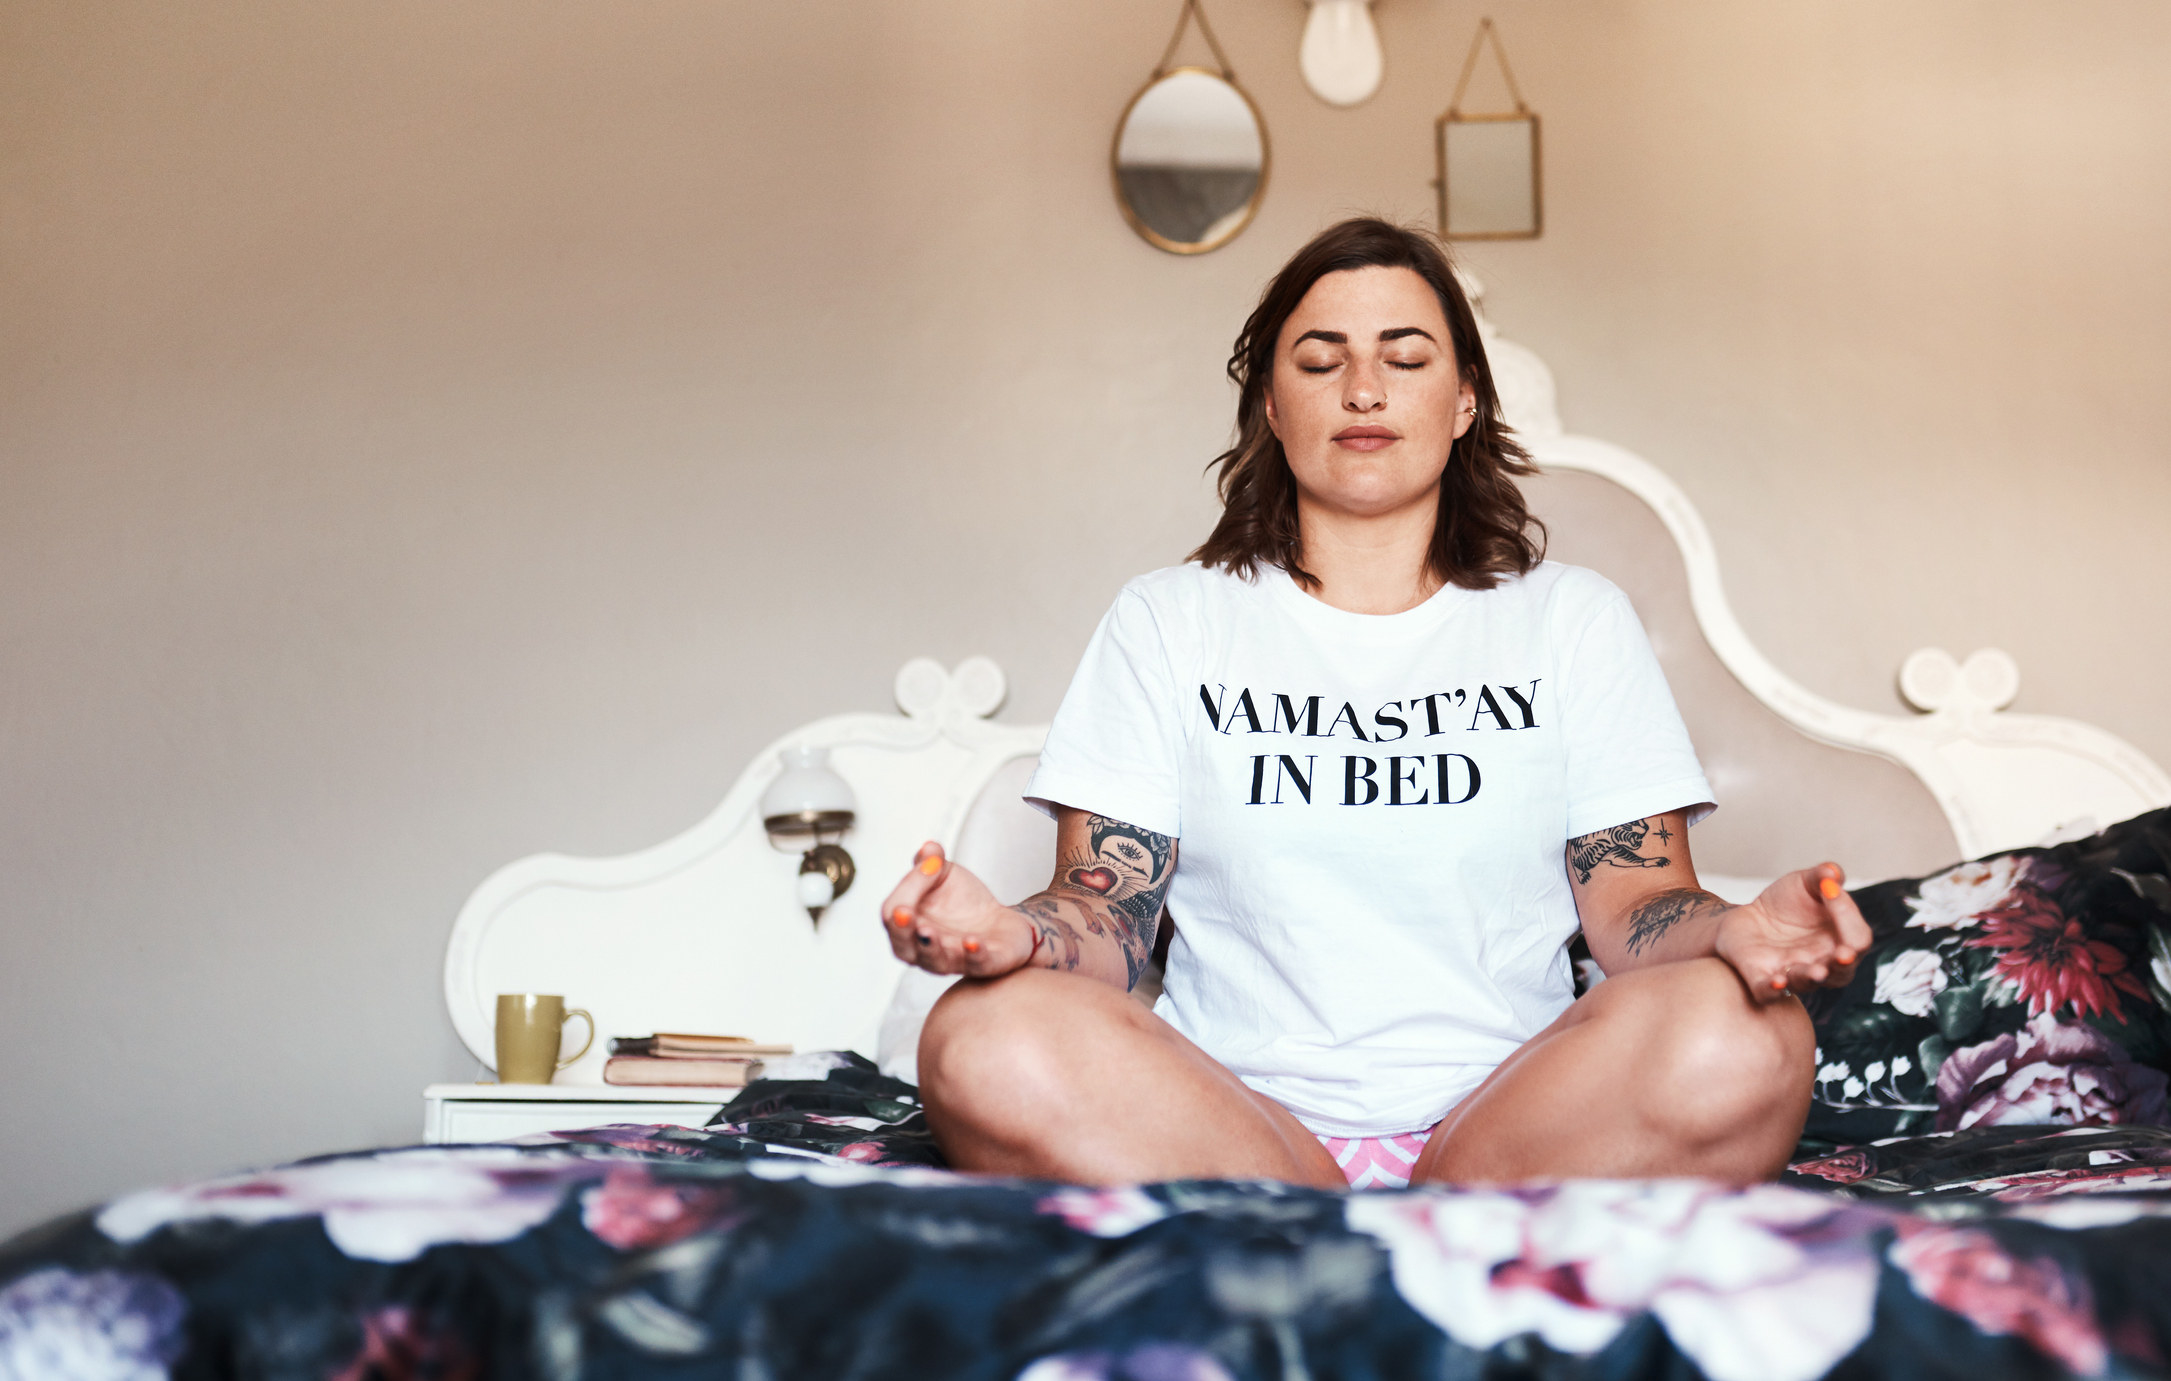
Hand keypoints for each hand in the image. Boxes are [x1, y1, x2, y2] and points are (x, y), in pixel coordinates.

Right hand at [880, 842, 1035, 977]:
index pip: (892, 916)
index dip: (902, 895)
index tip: (924, 869)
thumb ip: (930, 861)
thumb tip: (929, 849)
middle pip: (904, 949)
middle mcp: (924, 950)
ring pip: (936, 962)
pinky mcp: (986, 964)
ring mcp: (954, 960)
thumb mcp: (944, 873)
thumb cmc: (962, 901)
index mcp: (908, 927)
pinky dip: (973, 954)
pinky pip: (976, 965)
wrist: (999, 920)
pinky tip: (972, 941)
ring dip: (932, 947)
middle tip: (904, 915)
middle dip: (903, 932)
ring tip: (930, 932)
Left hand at [1714, 864, 1873, 1001]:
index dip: (1848, 915)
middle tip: (1843, 954)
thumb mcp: (1804, 883)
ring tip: (1816, 971)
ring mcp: (1792, 973)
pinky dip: (1773, 990)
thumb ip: (1821, 876)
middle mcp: (1822, 963)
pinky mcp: (1761, 978)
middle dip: (1843, 963)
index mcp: (1840, 941)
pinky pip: (1769, 992)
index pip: (1857, 937)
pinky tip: (1777, 981)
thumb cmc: (1785, 903)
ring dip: (1811, 977)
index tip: (1829, 889)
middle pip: (1842, 972)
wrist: (1746, 917)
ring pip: (1807, 983)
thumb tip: (1832, 872)